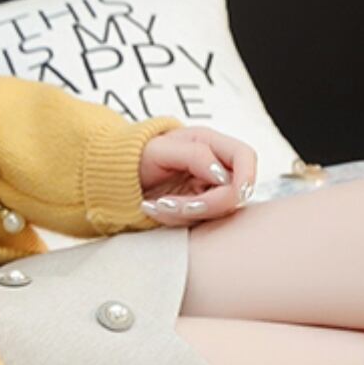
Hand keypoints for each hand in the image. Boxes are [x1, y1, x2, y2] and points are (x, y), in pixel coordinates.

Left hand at [138, 126, 256, 224]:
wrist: (118, 173)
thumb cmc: (137, 154)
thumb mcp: (161, 149)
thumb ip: (196, 156)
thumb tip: (223, 176)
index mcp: (210, 143)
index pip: (246, 157)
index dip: (245, 178)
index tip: (229, 193)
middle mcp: (215, 167)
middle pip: (235, 192)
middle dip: (203, 204)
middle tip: (167, 203)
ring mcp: (208, 189)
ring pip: (216, 212)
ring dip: (183, 213)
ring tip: (154, 204)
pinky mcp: (198, 208)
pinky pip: (198, 221)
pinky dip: (175, 219)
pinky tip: (152, 208)